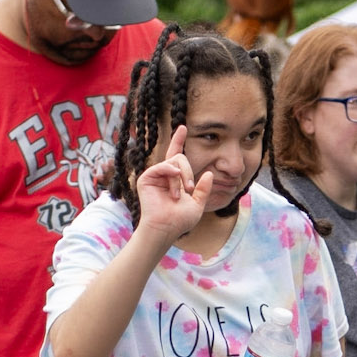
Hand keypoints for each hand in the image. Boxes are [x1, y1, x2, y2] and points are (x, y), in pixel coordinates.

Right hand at [135, 125, 212, 244]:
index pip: (176, 156)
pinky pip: (161, 166)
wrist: (166, 229)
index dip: (178, 141)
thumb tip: (209, 173)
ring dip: (181, 178)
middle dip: (189, 172)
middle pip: (180, 157)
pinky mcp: (146, 179)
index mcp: (174, 179)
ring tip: (179, 195)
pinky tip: (174, 183)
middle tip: (189, 189)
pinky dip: (170, 172)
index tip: (183, 127)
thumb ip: (203, 189)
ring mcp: (154, 176)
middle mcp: (163, 175)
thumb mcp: (198, 204)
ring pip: (173, 162)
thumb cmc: (180, 220)